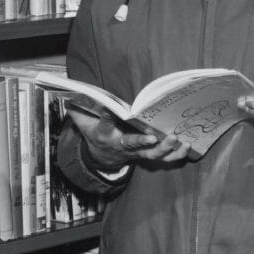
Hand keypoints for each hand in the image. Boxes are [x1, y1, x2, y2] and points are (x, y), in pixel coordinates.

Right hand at [67, 107, 191, 170]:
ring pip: (151, 155)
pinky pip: (163, 159)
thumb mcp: (83, 124)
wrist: (102, 159)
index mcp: (105, 136)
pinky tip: (186, 147)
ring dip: (165, 149)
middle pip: (132, 146)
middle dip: (142, 143)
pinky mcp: (148, 156)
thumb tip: (67, 94)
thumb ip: (78, 110)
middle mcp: (122, 146)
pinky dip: (175, 155)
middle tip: (154, 137)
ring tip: (177, 140)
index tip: (108, 109)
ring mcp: (137, 153)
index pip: (103, 125)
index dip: (105, 117)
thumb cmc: (95, 135)